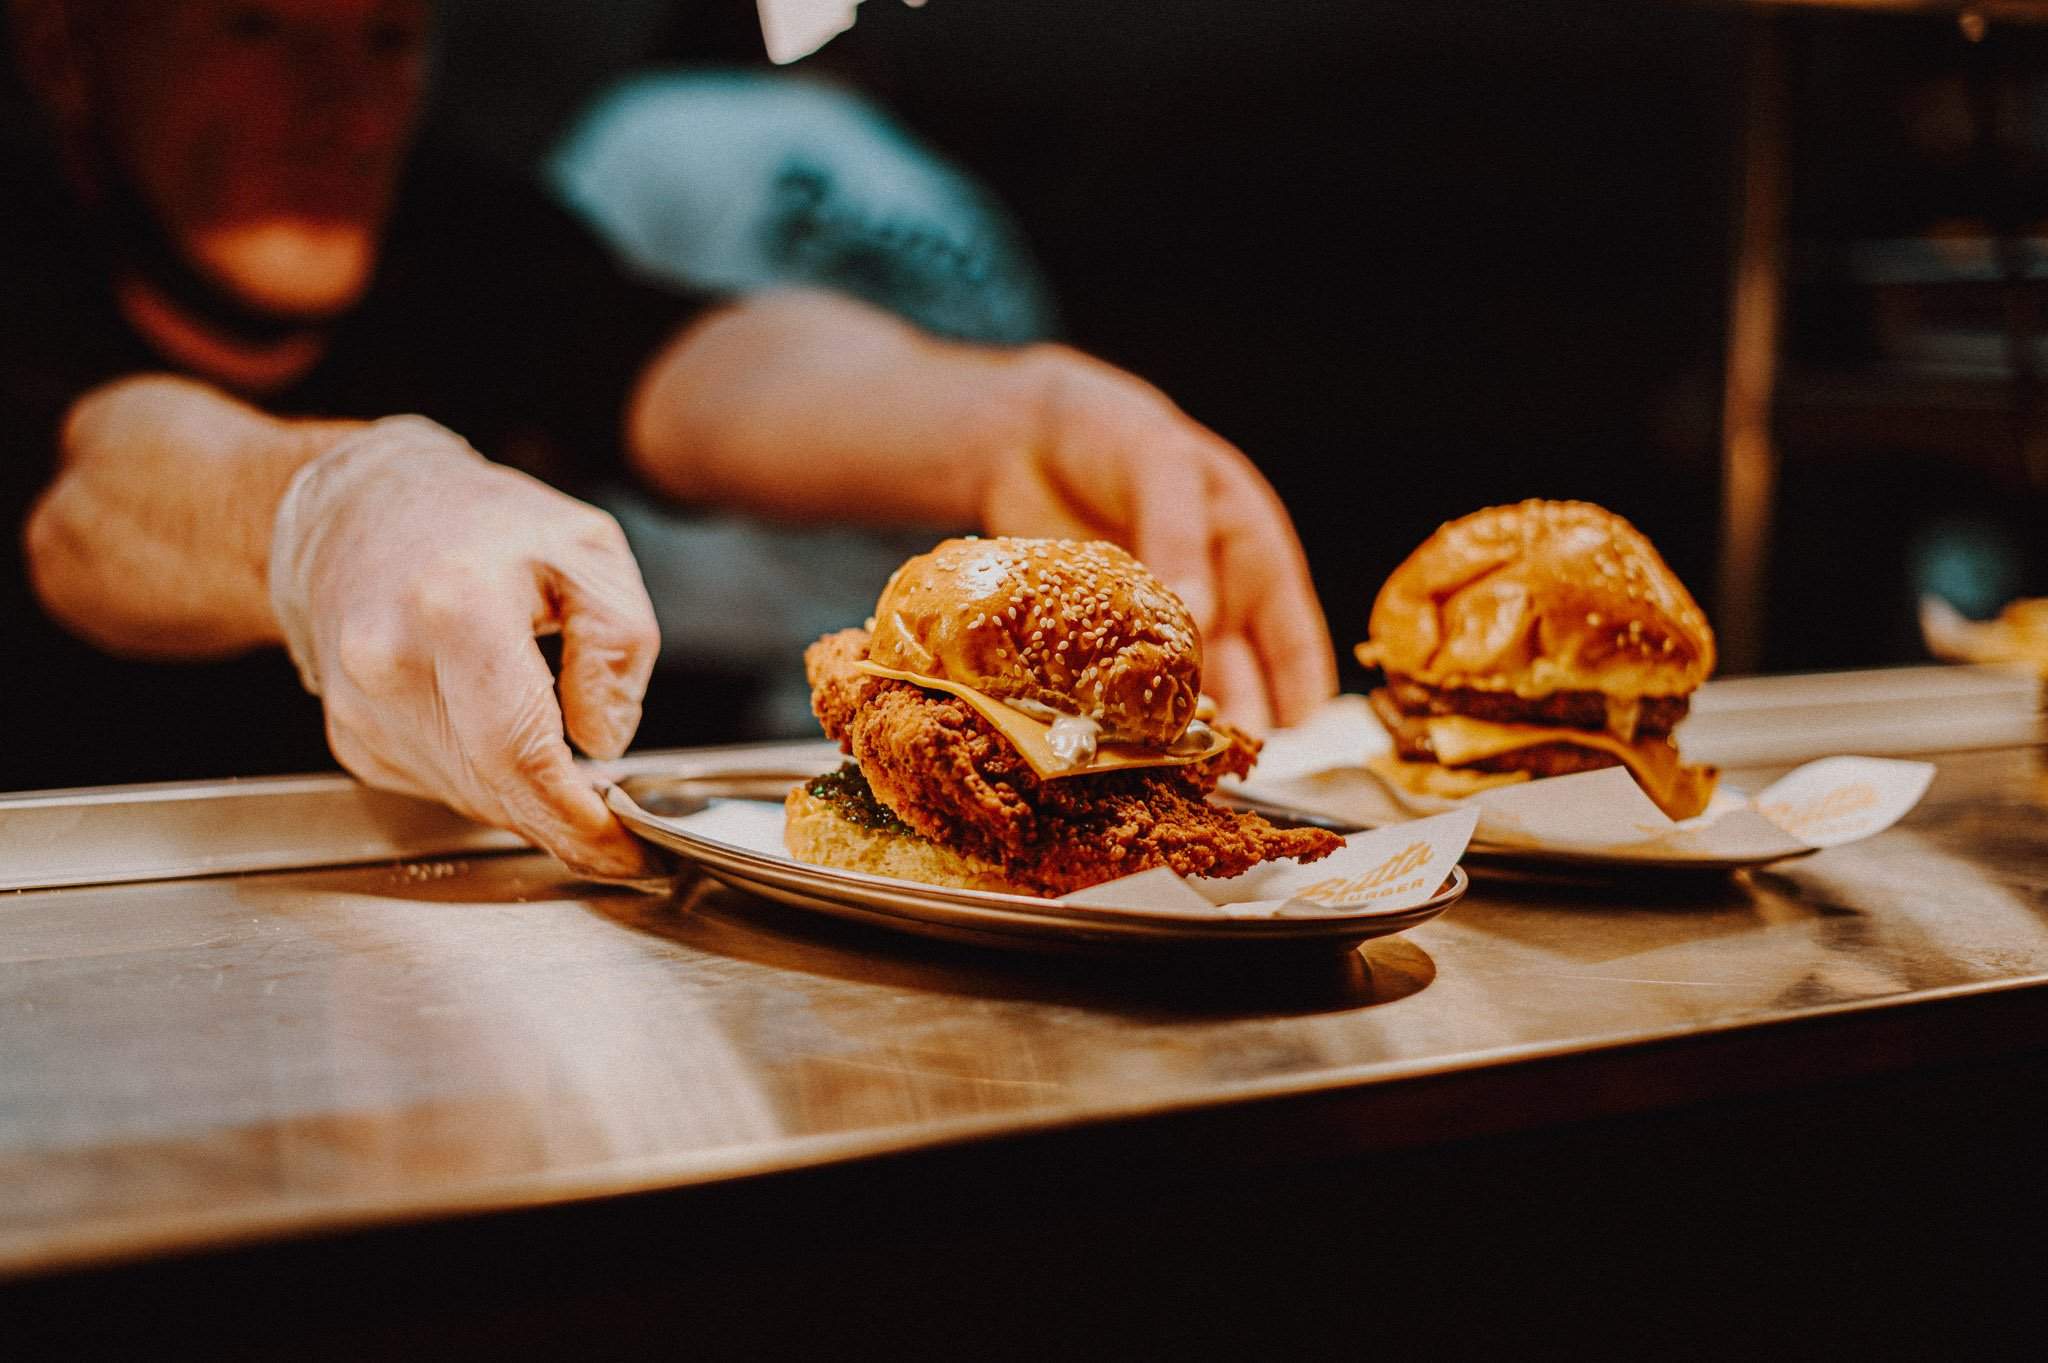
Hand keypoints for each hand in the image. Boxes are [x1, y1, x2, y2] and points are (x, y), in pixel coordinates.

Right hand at [269, 417, 659, 877]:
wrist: (357, 511)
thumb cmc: (478, 522)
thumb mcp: (588, 549)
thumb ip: (618, 644)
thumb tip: (603, 739)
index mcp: (454, 607)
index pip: (520, 754)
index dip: (579, 820)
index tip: (628, 849)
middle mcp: (390, 663)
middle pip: (495, 789)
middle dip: (566, 820)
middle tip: (619, 823)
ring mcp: (360, 707)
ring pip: (471, 798)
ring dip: (528, 797)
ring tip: (563, 750)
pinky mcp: (352, 736)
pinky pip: (442, 786)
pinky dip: (489, 780)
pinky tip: (504, 730)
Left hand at [974, 347, 1335, 730]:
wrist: (1026, 432)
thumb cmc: (1116, 433)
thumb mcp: (1161, 467)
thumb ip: (1180, 537)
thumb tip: (1203, 617)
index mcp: (1250, 551)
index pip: (1291, 634)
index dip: (1300, 685)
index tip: (1297, 733)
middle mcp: (1212, 595)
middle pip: (1239, 674)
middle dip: (1237, 720)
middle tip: (1224, 764)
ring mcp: (1156, 621)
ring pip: (1181, 687)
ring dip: (1179, 724)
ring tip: (1175, 764)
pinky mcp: (1097, 636)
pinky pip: (1118, 682)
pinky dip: (1121, 712)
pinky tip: (1117, 741)